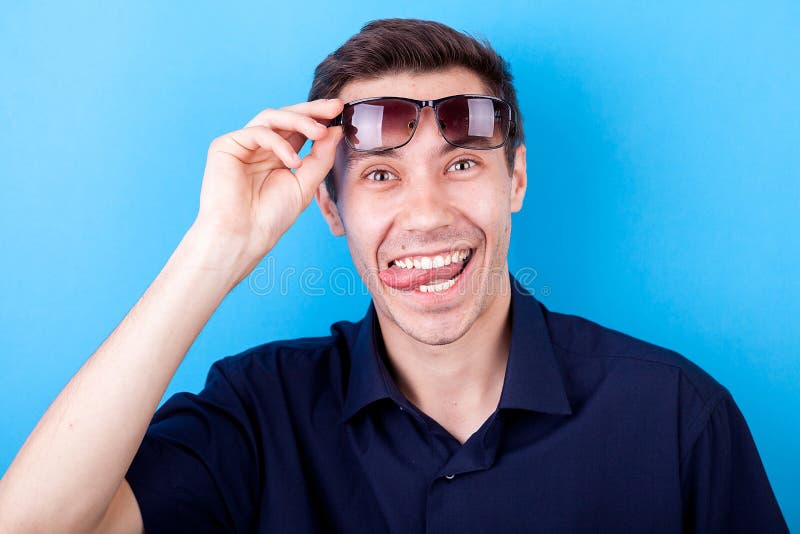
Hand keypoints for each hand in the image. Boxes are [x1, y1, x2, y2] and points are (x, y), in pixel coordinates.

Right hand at [192, 98, 343, 268]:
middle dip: (312, 110)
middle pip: (286, 116)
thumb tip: (336, 130)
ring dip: (299, 121)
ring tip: (319, 133)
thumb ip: (321, 157)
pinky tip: (293, 162)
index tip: (341, 111)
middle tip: (335, 107)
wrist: (243, 236)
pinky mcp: (225, 145)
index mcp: (277, 154)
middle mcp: (259, 146)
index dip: (318, 118)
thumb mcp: (305, 185)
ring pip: (272, 117)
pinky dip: (279, 143)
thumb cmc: (270, 217)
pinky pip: (258, 132)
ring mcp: (242, 144)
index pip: (299, 128)